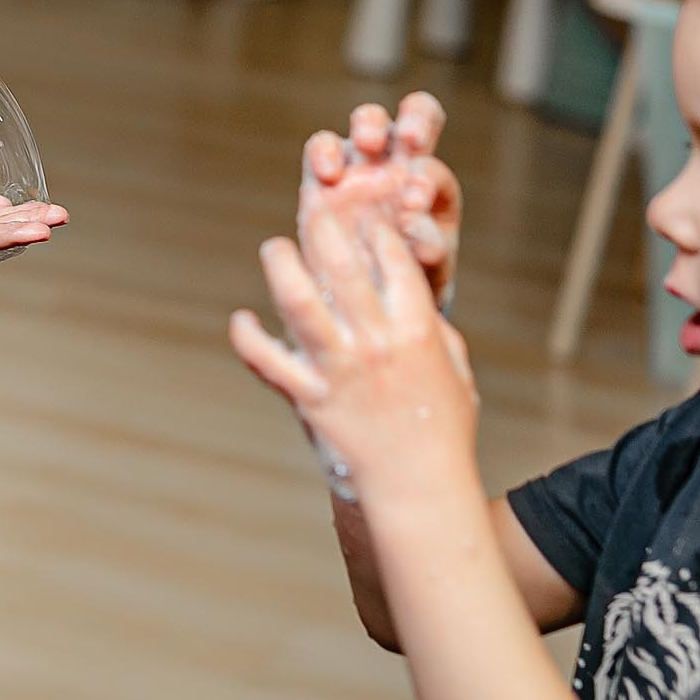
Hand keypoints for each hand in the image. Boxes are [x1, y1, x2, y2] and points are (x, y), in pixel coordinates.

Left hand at [229, 210, 479, 503]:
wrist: (420, 487)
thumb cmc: (443, 429)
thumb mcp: (456, 370)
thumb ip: (435, 329)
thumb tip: (416, 297)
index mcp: (416, 329)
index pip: (392, 257)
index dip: (374, 227)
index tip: (362, 216)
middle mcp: (374, 342)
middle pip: (340, 264)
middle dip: (322, 227)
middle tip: (311, 211)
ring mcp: (338, 368)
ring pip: (296, 300)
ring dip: (280, 265)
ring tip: (274, 248)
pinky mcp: (307, 396)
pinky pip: (265, 359)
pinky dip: (247, 336)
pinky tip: (242, 319)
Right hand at [300, 92, 458, 304]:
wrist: (357, 296)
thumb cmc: (399, 280)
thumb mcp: (425, 272)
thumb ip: (428, 251)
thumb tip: (423, 235)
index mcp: (428, 189)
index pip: (433, 169)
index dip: (427, 179)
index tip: (414, 202)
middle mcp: (399, 166)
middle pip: (417, 115)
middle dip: (417, 119)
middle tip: (412, 140)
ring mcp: (360, 165)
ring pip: (369, 119)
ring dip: (371, 123)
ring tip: (369, 143)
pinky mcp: (322, 174)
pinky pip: (321, 146)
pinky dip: (325, 151)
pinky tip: (328, 174)